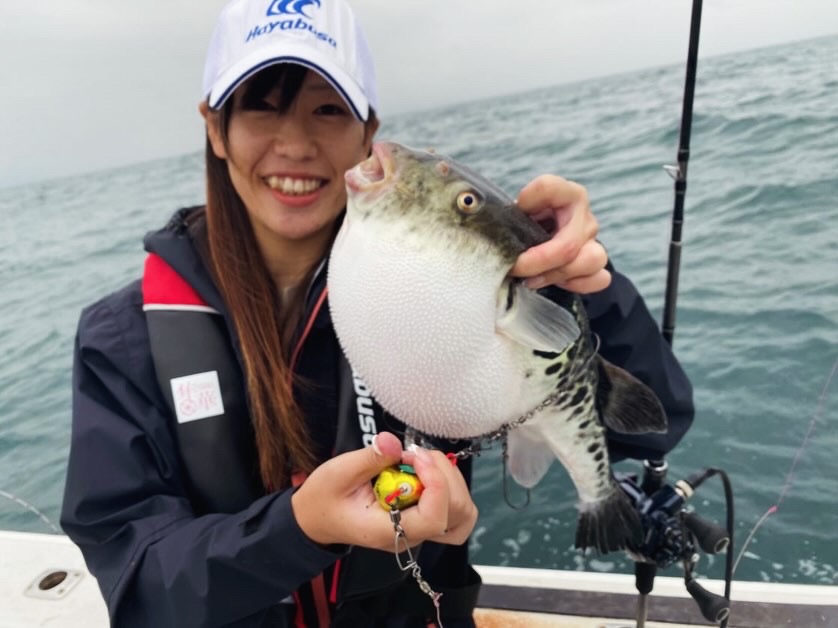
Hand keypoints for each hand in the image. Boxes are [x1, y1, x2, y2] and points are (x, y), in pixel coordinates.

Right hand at [291, 433, 476, 549]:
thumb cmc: (324, 498)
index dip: (437, 484)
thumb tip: (393, 441)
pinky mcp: (422, 517)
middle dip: (445, 476)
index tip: (415, 457)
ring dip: (450, 479)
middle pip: (457, 514)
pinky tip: (426, 469)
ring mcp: (419, 529)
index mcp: (388, 531)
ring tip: (422, 461)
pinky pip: (453, 507)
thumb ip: (368, 458)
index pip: (435, 519)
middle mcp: (410, 535)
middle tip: (415, 455)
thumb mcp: (338, 473)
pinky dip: (449, 484)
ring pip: (462, 512)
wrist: (316, 517)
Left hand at [510, 174, 610, 292]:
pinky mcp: (597, 264)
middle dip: (538, 262)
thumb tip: (472, 203)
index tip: (515, 209)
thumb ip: (504, 212)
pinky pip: (599, 279)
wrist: (545, 238)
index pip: (549, 187)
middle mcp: (583, 216)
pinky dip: (576, 284)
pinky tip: (556, 283)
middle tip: (516, 268)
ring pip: (588, 261)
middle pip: (569, 243)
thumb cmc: (526, 224)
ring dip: (556, 275)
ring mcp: (594, 240)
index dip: (529, 200)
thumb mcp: (514, 214)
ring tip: (532, 279)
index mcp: (564, 194)